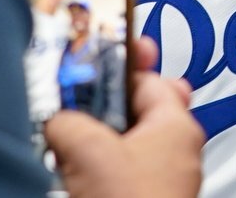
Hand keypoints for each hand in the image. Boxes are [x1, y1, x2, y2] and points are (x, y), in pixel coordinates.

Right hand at [45, 38, 202, 197]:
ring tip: (67, 141)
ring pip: (126, 144)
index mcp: (177, 123)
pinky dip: (98, 168)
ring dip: (96, 140)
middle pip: (137, 110)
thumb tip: (57, 120)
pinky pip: (120, 173)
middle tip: (74, 100)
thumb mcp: (86, 147)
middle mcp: (178, 149)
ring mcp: (164, 179)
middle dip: (104, 105)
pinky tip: (74, 172)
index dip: (116, 65)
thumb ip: (68, 119)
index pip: (146, 77)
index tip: (93, 56)